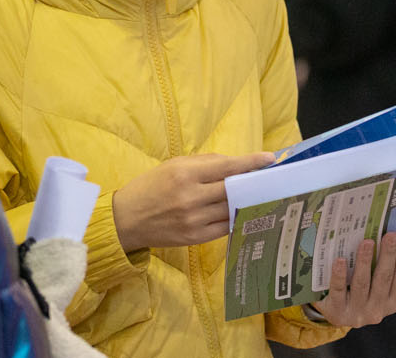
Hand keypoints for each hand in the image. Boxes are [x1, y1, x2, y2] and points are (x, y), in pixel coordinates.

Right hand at [112, 152, 273, 251]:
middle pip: (233, 189)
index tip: (269, 158)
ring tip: (257, 194)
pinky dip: (234, 217)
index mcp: (184, 174)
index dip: (250, 162)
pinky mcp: (195, 237)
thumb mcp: (172, 166)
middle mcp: (191, 197)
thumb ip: (204, 163)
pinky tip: (241, 211)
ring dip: (246, 201)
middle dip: (253, 182)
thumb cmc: (150, 187)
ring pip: (231, 208)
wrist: (126, 219)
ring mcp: (194, 219)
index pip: (226, 166)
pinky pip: (225, 226)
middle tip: (268, 178)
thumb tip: (234, 163)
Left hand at [311, 233, 395, 327]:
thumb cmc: (357, 295)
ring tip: (367, 242)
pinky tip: (340, 260)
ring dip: (365, 261)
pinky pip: (338, 290)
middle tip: (390, 234)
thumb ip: (380, 271)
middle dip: (388, 255)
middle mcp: (377, 310)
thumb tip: (383, 238)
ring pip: (362, 283)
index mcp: (391, 303)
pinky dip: (340, 275)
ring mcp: (358, 312)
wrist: (335, 317)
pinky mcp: (338, 312)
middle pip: (384, 278)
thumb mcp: (374, 289)